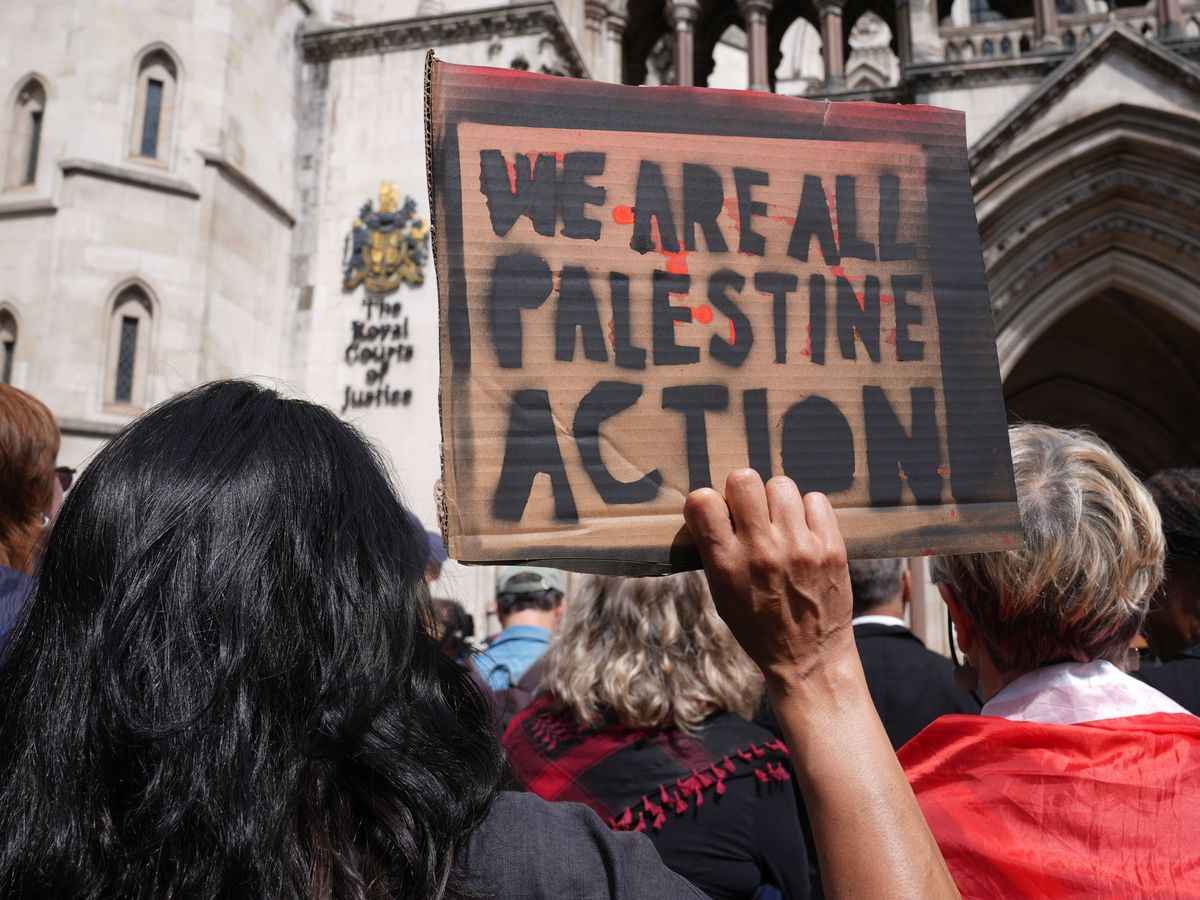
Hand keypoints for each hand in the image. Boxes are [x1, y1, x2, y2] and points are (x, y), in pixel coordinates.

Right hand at [683, 469, 855, 687]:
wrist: (810, 658)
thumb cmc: (758, 627)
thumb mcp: (721, 595)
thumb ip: (714, 550)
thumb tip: (714, 507)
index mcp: (727, 564)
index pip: (702, 501)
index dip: (706, 502)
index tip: (716, 514)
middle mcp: (761, 551)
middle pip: (744, 480)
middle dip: (742, 491)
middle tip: (750, 512)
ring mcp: (799, 547)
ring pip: (781, 484)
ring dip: (776, 500)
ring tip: (780, 522)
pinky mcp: (831, 547)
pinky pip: (815, 500)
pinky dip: (807, 511)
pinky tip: (803, 531)